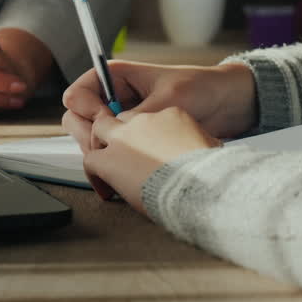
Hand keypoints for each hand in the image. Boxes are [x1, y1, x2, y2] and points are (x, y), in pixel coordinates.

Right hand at [61, 60, 254, 195]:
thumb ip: (140, 115)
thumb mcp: (169, 99)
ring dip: (101, 154)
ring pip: (91, 141)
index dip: (88, 112)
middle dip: (89, 138)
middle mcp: (112, 97)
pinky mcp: (131, 138)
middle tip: (110, 151)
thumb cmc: (201, 88)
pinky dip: (114, 164)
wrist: (227, 104)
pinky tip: (130, 172)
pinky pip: (109, 153)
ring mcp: (120, 119)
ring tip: (123, 165)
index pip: (77, 95)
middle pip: (77, 120)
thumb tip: (116, 132)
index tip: (108, 122)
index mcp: (115, 77)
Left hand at [83, 108, 221, 210]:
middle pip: (120, 117)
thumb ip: (200, 144)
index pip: (149, 117)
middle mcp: (144, 120)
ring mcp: (124, 137)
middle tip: (121, 155)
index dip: (145, 133)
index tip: (149, 148)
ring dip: (102, 149)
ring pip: (99, 132)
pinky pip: (90, 159)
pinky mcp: (110, 159)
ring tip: (111, 170)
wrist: (198, 183)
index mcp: (171, 114)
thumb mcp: (211, 145)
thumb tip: (206, 152)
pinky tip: (105, 188)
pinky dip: (94, 174)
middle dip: (116, 133)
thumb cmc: (209, 169)